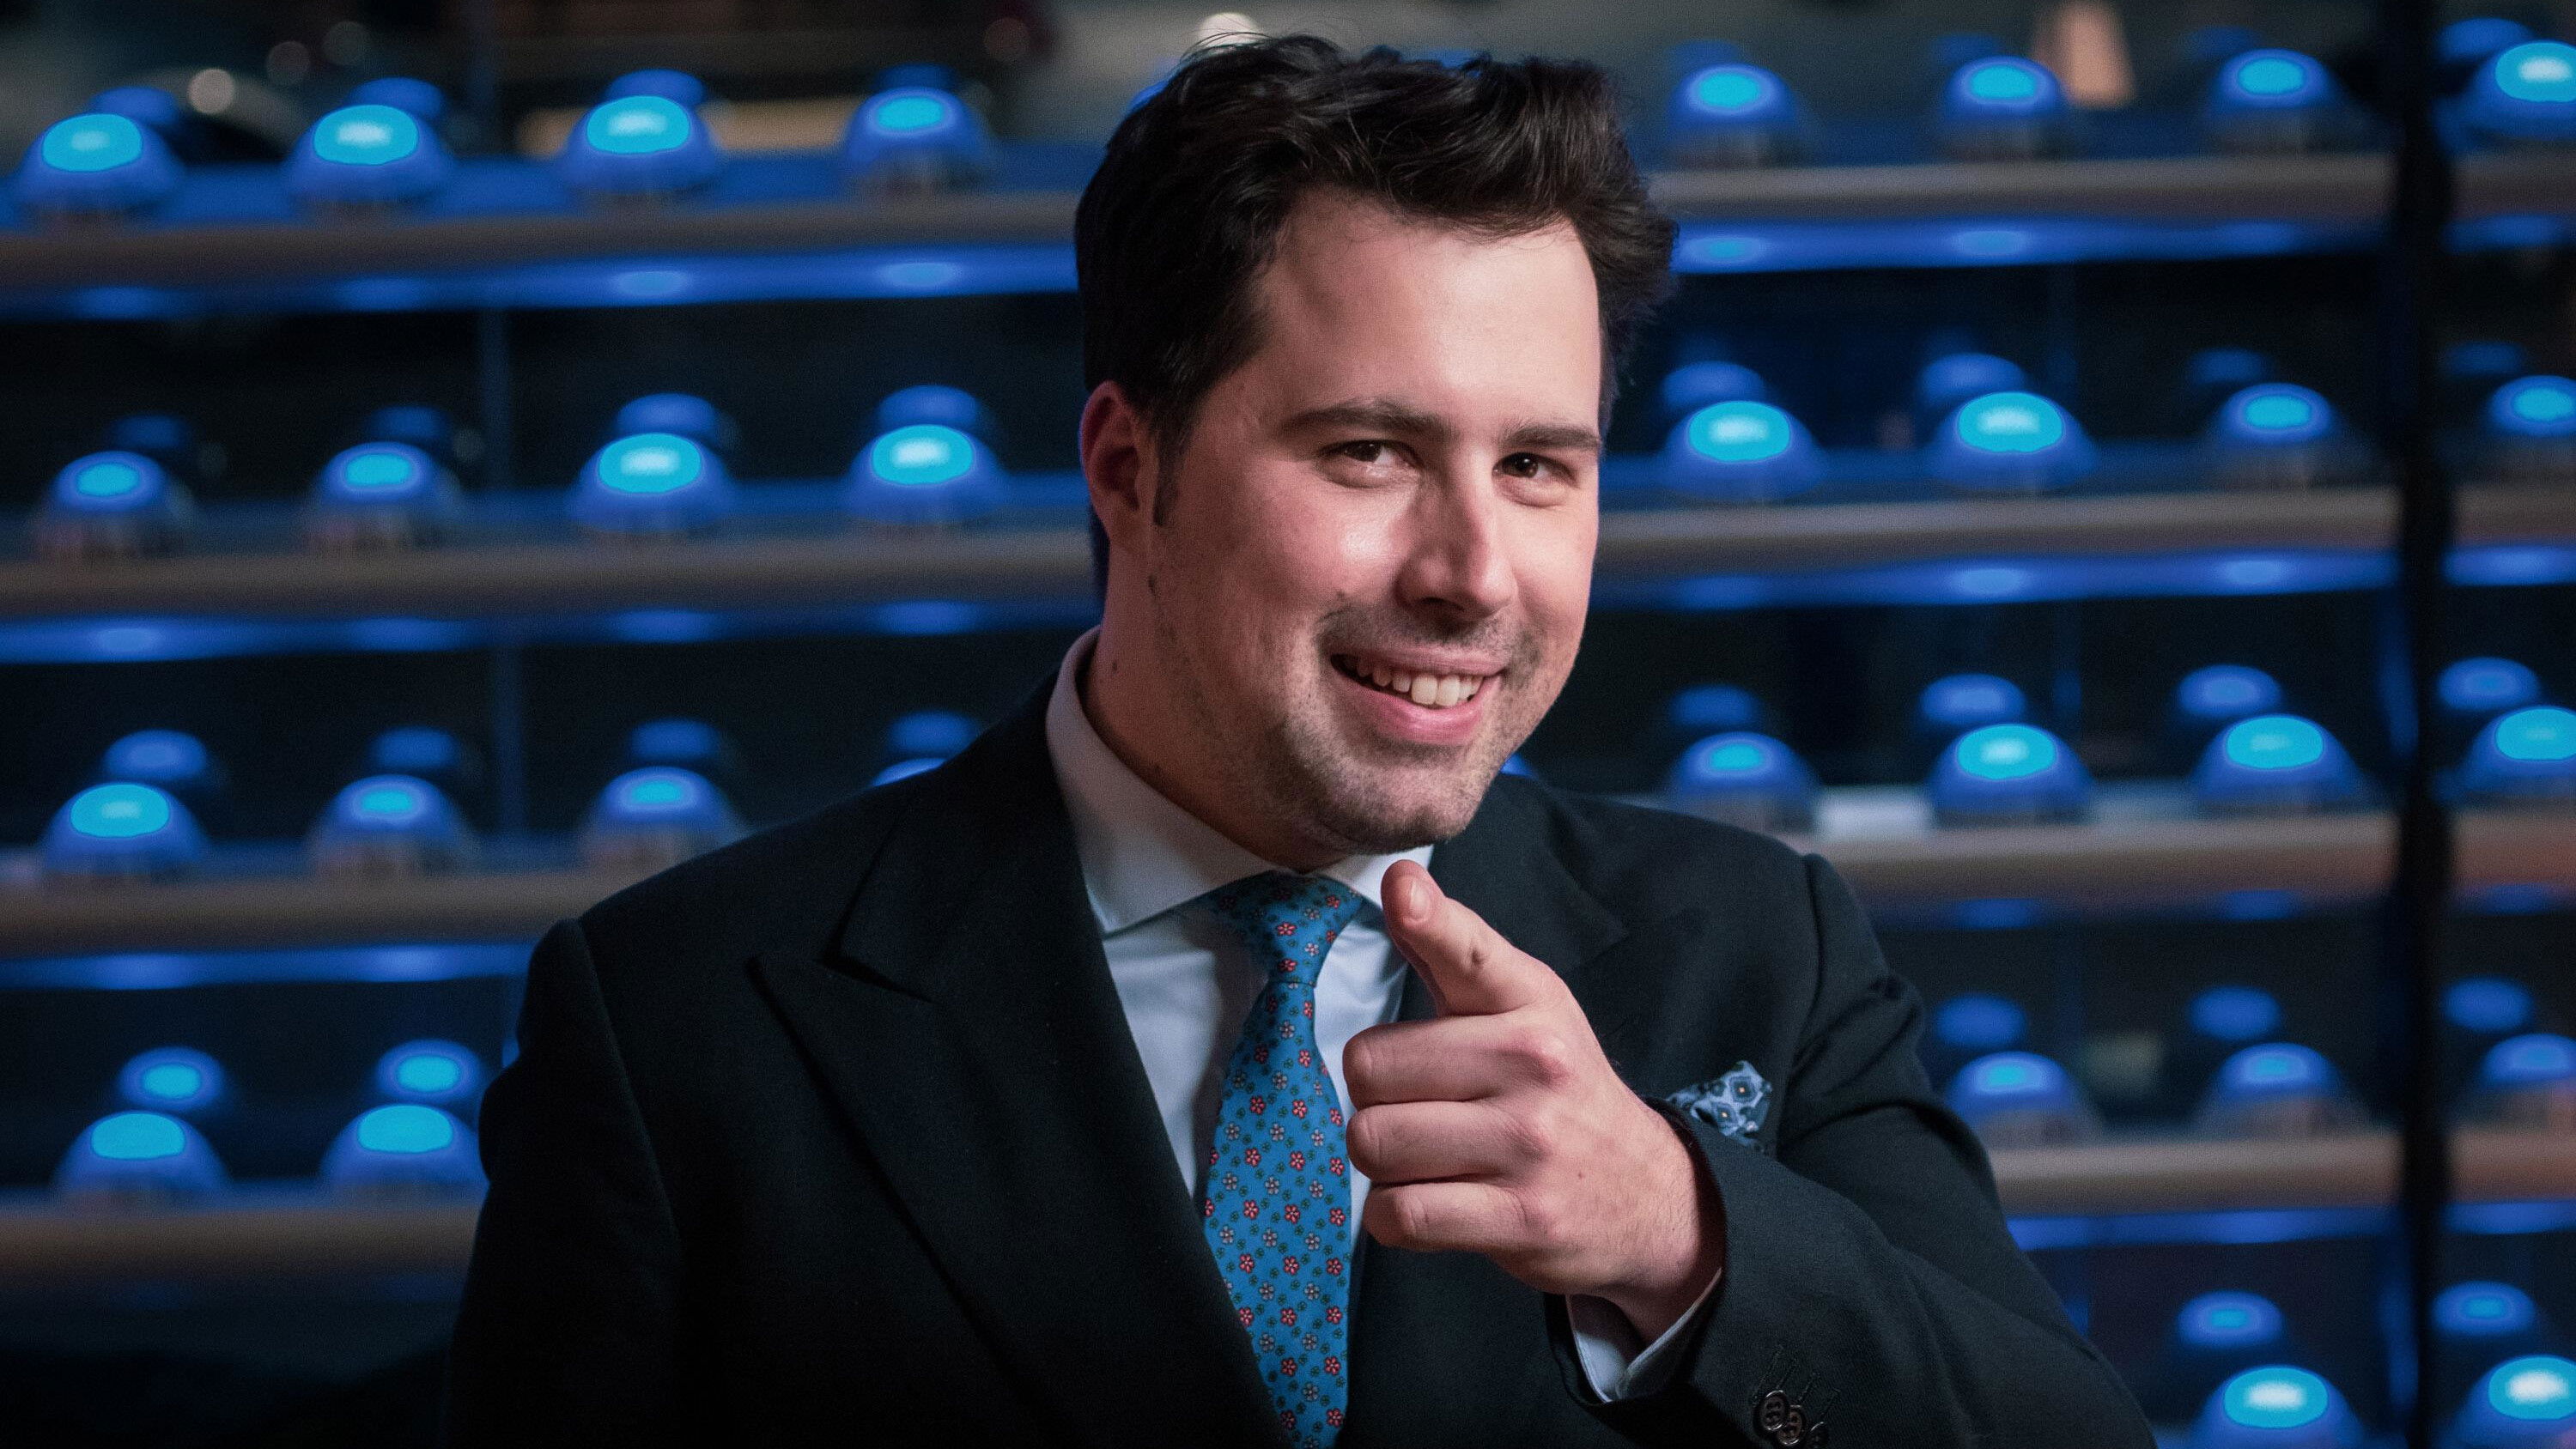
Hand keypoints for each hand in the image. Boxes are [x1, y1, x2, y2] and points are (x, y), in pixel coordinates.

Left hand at [1344, 860, 1722, 1341]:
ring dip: (1382, 1160)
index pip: (1471, 951)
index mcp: (1529, 999)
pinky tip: (1432, 1200)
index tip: (1405, 891)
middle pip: (1369, 1067)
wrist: (1646, 1193)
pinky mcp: (1517, 1218)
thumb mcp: (1522, 1007)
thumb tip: (1399, 878)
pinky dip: (1394, 1216)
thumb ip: (1451, 951)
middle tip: (1418, 1106)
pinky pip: (1397, 1214)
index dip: (1429, 919)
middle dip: (1373, 1095)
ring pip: (1373, 1142)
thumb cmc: (1558, 1087)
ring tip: (1426, 1156)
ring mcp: (1527, 1143)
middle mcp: (1532, 1062)